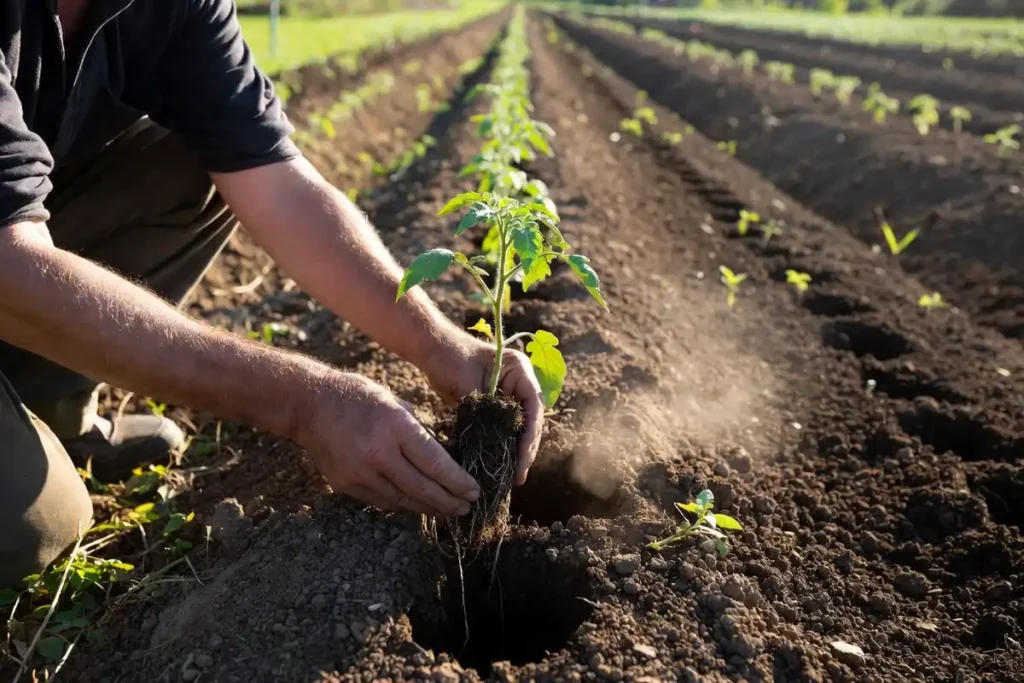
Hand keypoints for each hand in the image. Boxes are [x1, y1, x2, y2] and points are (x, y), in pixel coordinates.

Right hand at [294, 370, 480, 514]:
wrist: (309, 404)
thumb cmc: (358, 397)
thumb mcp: (395, 403)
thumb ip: (418, 431)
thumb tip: (444, 458)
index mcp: (395, 427)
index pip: (435, 463)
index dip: (458, 482)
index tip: (474, 490)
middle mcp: (378, 454)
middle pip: (422, 489)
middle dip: (449, 502)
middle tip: (466, 508)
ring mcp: (359, 473)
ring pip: (403, 500)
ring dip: (428, 508)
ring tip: (446, 509)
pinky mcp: (345, 485)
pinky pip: (381, 501)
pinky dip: (402, 504)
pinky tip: (416, 503)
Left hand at [424, 332, 544, 484]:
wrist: (433, 350)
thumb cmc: (450, 357)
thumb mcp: (468, 382)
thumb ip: (484, 407)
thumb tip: (493, 439)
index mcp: (520, 371)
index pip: (534, 407)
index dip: (530, 435)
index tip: (522, 459)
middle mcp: (520, 384)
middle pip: (531, 421)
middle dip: (525, 450)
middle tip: (518, 476)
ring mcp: (510, 396)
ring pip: (519, 429)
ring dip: (516, 452)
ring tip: (513, 478)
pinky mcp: (496, 407)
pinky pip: (504, 430)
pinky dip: (503, 447)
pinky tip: (500, 466)